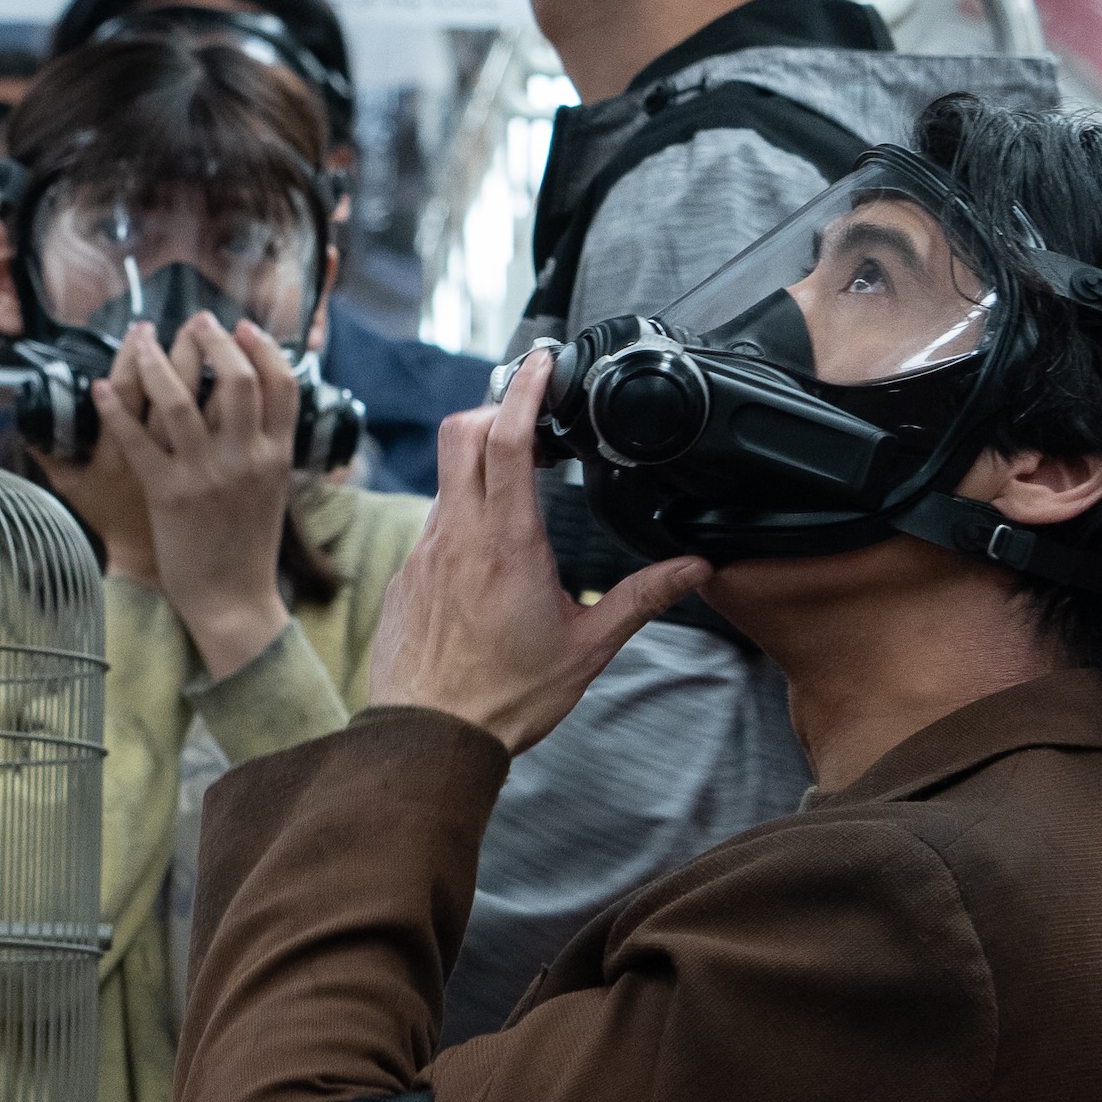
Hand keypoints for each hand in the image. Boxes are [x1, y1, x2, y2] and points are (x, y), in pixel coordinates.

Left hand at [112, 314, 298, 679]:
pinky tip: (100, 386)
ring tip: (143, 338)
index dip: (263, 347)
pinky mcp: (168, 494)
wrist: (233, 599)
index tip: (243, 327)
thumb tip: (262, 401)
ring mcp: (206, 475)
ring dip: (157, 360)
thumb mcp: (274, 489)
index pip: (281, 384)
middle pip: (235, 379)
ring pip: (180, 400)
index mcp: (276, 456)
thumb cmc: (249, 545)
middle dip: (212, 340)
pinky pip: (136, 439)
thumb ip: (268, 445)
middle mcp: (245, 459)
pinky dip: (115, 408)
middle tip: (195, 321)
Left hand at [361, 349, 707, 756]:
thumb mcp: (588, 648)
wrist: (427, 739)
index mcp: (506, 543)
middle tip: (534, 420)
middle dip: (496, 410)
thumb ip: (642, 599)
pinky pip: (433, 521)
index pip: (504, 437)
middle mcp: (457, 536)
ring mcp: (425, 552)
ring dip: (480, 462)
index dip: (523, 388)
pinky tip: (490, 545)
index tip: (542, 362)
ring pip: (446, 476)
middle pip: (462, 432)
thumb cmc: (503, 699)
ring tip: (520, 480)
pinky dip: (462, 511)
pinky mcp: (408, 575)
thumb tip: (693, 568)